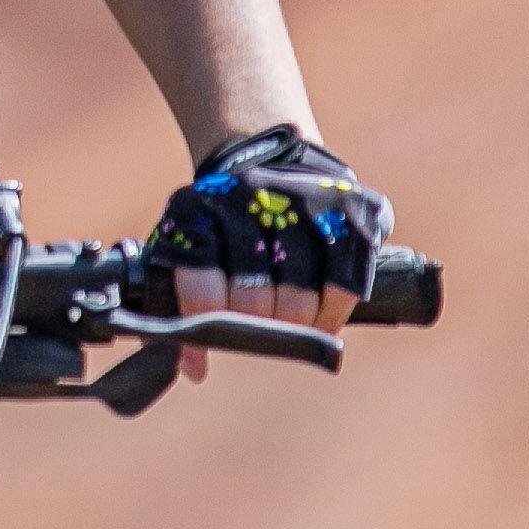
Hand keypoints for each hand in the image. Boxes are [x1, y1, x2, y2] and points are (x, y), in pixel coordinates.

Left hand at [146, 125, 388, 383]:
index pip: (199, 277)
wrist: (275, 158)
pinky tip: (323, 319)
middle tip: (261, 332)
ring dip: (297, 327)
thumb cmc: (223, 226)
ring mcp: (303, 199)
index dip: (204, 323)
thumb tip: (193, 370)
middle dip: (257, 328)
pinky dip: (334, 313)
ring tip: (293, 331)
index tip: (206, 353)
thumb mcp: (185, 248)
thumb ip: (177, 306)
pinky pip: (347, 283)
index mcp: (198, 207)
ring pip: (301, 296)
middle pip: (254, 296)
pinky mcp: (351, 209)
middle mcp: (250, 197)